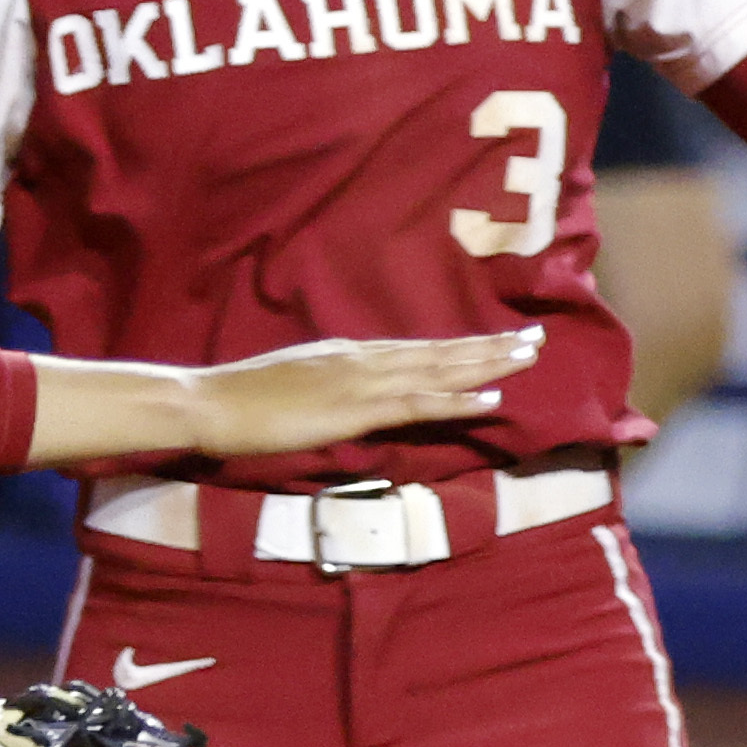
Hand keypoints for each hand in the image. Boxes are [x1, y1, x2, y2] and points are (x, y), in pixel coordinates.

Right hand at [175, 331, 546, 459]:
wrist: (208, 402)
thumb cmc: (243, 400)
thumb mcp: (298, 385)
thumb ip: (332, 387)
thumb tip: (355, 394)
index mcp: (351, 354)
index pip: (419, 348)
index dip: (464, 345)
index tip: (502, 337)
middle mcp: (364, 359)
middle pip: (440, 351)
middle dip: (491, 346)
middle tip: (538, 338)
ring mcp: (361, 381)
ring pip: (438, 370)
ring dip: (487, 364)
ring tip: (528, 356)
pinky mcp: (355, 409)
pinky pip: (417, 404)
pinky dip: (457, 400)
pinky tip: (491, 399)